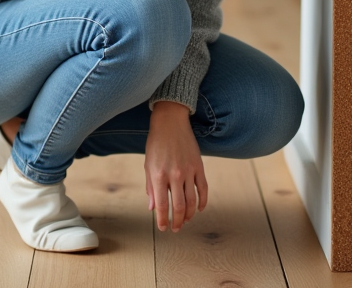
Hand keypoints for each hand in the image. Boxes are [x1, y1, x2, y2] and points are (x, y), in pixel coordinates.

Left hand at [144, 101, 207, 231]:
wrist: (170, 122)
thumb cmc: (156, 144)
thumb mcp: (148, 165)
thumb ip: (151, 187)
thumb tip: (152, 208)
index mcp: (158, 175)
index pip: (162, 205)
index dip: (163, 220)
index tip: (164, 228)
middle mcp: (174, 175)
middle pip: (180, 207)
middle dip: (178, 221)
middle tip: (176, 228)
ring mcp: (188, 171)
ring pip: (193, 201)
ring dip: (190, 215)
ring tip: (186, 221)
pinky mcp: (199, 166)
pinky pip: (204, 189)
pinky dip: (203, 202)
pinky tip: (200, 209)